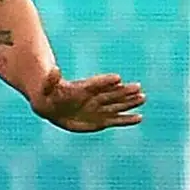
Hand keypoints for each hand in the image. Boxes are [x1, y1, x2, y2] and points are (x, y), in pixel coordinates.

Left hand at [30, 68, 144, 131]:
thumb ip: (51, 79)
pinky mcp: (101, 120)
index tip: (117, 78)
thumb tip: (54, 69)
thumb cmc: (49, 95)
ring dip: (129, 102)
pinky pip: (116, 120)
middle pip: (112, 93)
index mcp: (83, 88)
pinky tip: (139, 118)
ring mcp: (99, 108)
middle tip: (138, 87)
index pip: (97, 83)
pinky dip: (127, 120)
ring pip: (117, 105)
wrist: (52, 106)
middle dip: (124, 91)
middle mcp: (94, 97)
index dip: (105, 81)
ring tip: (143, 98)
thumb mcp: (47, 87)